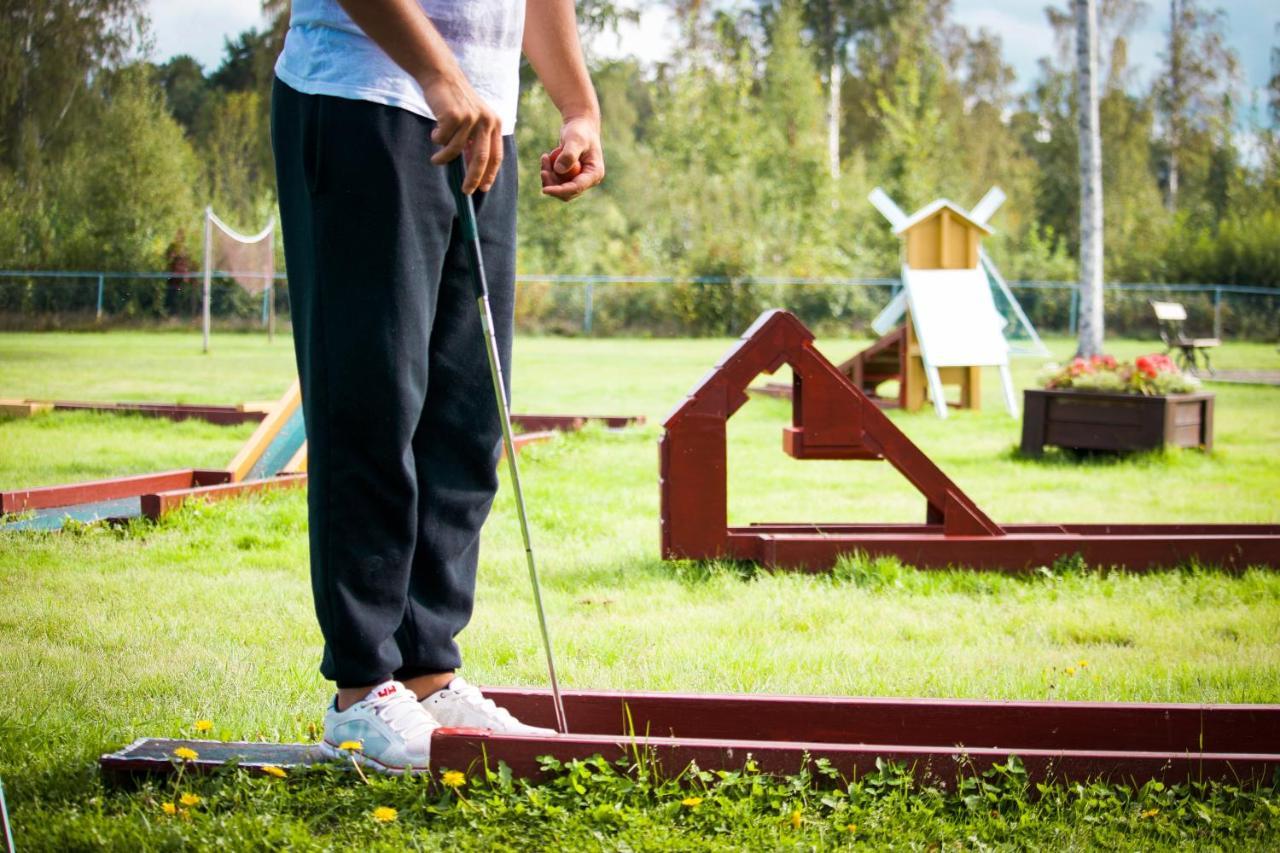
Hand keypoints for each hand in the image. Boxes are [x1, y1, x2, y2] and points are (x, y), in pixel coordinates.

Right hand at [421, 70, 502, 193]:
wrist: (442, 76)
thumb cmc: (455, 102)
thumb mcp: (472, 121)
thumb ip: (474, 142)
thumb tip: (473, 172)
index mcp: (494, 123)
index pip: (496, 155)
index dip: (490, 174)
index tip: (483, 188)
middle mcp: (486, 120)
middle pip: (482, 158)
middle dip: (473, 178)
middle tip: (465, 191)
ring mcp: (471, 118)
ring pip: (456, 150)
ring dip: (444, 158)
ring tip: (435, 160)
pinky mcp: (454, 115)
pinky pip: (442, 139)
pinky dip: (437, 140)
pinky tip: (435, 131)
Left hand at [540, 116, 603, 201]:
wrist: (579, 125)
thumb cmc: (580, 130)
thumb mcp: (575, 139)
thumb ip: (569, 154)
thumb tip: (559, 170)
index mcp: (594, 173)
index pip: (576, 188)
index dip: (560, 191)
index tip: (545, 190)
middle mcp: (588, 180)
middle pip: (567, 192)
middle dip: (552, 183)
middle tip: (542, 169)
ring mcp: (579, 179)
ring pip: (559, 187)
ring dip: (548, 176)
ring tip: (545, 157)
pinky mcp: (570, 176)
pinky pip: (556, 180)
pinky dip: (549, 171)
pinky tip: (546, 158)